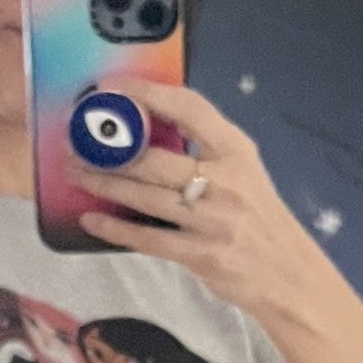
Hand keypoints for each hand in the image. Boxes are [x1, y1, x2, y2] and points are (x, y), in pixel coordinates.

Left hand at [64, 76, 320, 315]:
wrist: (288, 273)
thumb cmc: (257, 218)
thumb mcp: (243, 171)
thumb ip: (205, 150)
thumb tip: (148, 130)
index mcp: (235, 151)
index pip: (189, 108)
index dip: (146, 94)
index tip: (113, 89)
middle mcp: (225, 181)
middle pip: (154, 157)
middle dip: (108, 150)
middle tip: (75, 142)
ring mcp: (212, 219)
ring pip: (144, 196)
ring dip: (103, 184)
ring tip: (75, 173)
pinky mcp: (201, 254)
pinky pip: (147, 238)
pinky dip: (115, 229)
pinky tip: (90, 219)